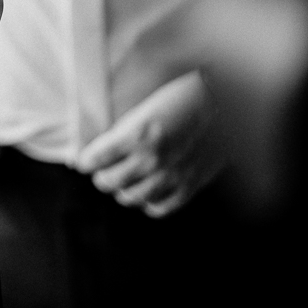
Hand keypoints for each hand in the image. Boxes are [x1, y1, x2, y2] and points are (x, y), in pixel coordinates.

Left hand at [76, 71, 222, 218]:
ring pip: (130, 197)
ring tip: (125, 180)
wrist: (222, 103)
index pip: (94, 160)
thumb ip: (122, 132)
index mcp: (135, 135)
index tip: (84, 161)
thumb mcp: (144, 109)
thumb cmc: (181, 100)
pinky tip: (148, 192)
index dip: (85, 161)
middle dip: (102, 175)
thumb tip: (99, 150)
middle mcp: (151, 159)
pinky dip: (148, 202)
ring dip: (123, 189)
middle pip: (109, 182)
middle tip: (104, 170)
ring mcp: (171, 176)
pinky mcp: (189, 186)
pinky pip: (159, 208)